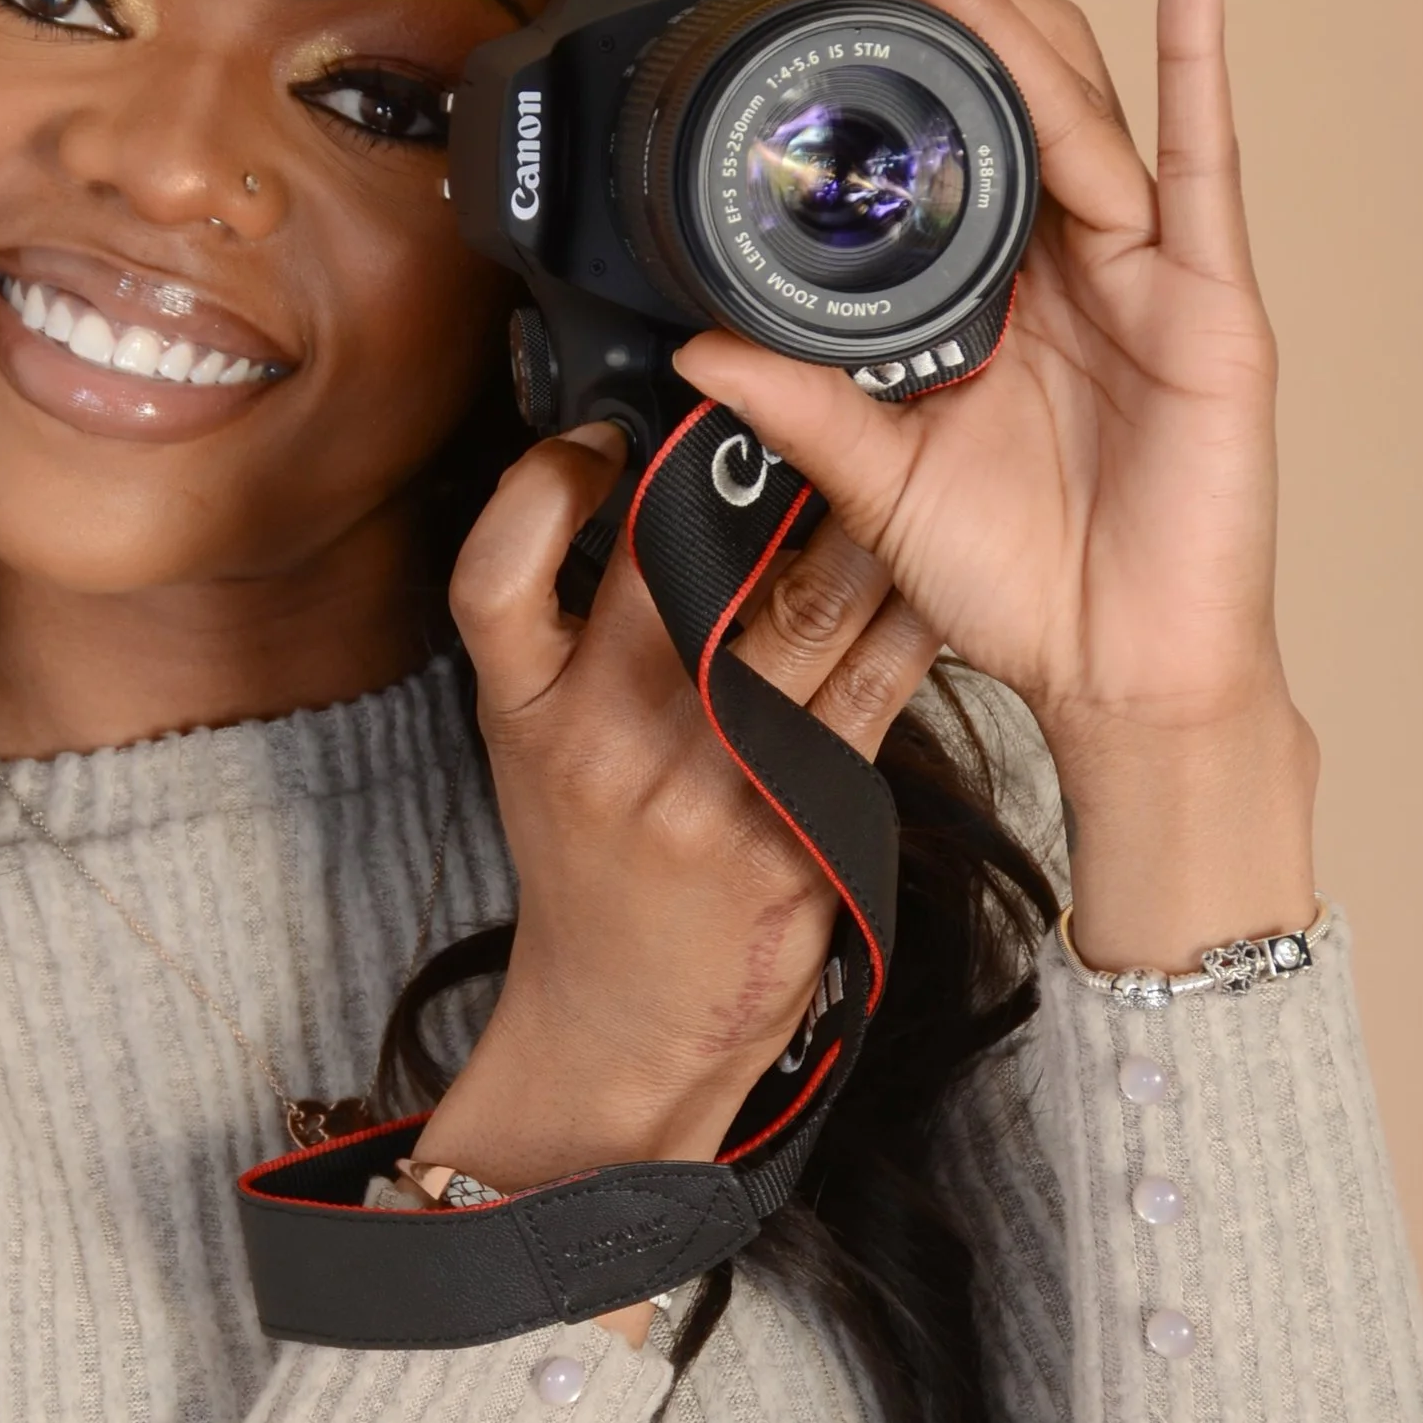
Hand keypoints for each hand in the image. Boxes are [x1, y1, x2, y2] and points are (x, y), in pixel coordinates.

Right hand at [420, 422, 939, 1332]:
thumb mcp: (537, 747)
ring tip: (882, 457)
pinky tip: (927, 576)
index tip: (595, 439)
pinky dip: (904, 623)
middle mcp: (605, 737)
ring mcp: (705, 782)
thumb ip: (570, 635)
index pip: (496, 573)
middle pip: (669, 566)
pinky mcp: (797, 824)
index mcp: (525, 708)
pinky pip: (871, 693)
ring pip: (798, 612)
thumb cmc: (592, 862)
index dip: (537, 488)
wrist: (629, 1018)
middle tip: (788, 404)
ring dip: (852, 525)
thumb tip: (641, 488)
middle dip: (734, 472)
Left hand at [670, 0, 1317, 971]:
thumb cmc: (1022, 584)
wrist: (1115, 674)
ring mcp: (1144, 271)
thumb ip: (800, 408)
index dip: (891, 54)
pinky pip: (1206, 164)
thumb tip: (697, 347)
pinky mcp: (1209, 302)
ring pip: (1073, 105)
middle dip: (933, 2)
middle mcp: (1070, 262)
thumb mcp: (880, 482)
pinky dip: (1200, 58)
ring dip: (1001, 12)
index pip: (942, 137)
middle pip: (1005, 91)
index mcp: (995, 292)